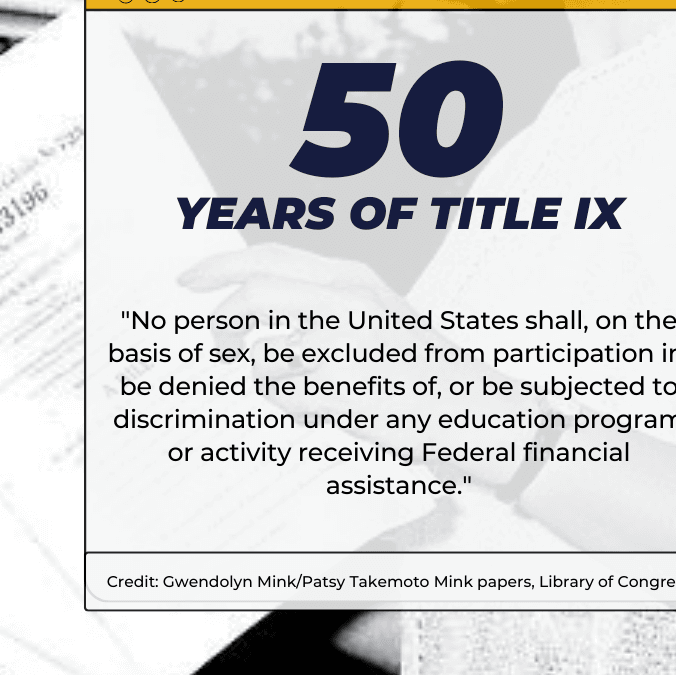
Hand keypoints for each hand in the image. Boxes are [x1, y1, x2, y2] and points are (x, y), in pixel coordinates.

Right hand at [178, 244, 537, 486]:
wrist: (488, 412)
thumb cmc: (425, 415)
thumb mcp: (346, 410)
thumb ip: (287, 380)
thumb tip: (243, 360)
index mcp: (342, 310)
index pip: (257, 296)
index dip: (223, 323)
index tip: (209, 350)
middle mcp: (352, 284)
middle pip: (267, 259)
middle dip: (223, 271)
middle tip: (187, 283)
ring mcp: (365, 283)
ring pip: (286, 259)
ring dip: (251, 277)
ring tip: (224, 306)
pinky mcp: (372, 290)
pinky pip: (310, 273)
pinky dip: (279, 286)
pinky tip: (273, 323)